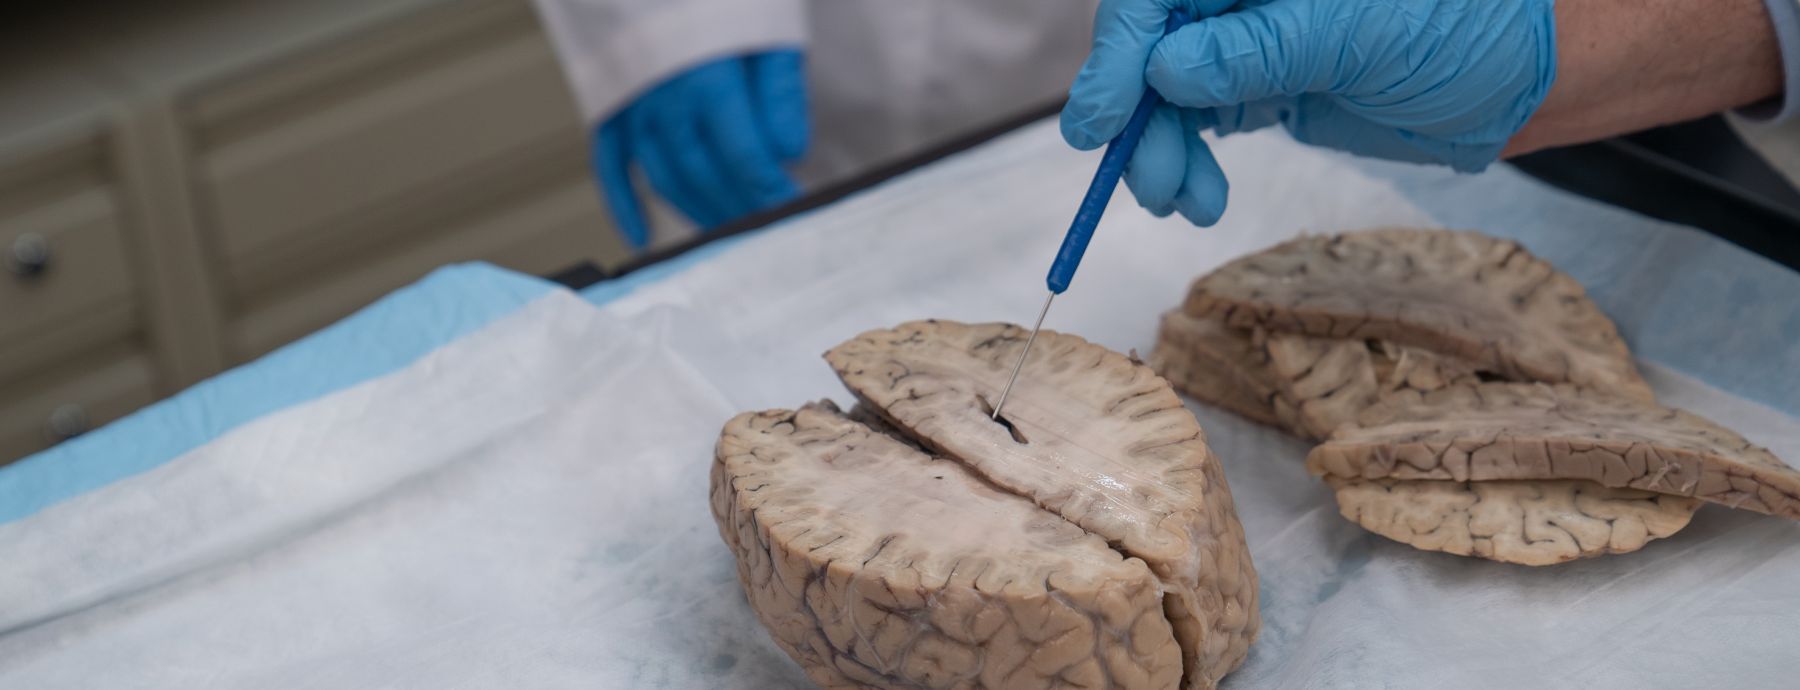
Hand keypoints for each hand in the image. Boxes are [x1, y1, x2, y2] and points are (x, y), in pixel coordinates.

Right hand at [594, 50, 808, 248]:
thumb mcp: (770, 30)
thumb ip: (780, 91)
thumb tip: (789, 151)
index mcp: (707, 77)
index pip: (743, 156)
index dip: (770, 190)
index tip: (794, 208)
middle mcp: (663, 99)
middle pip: (703, 174)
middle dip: (739, 206)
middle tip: (768, 225)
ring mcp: (632, 106)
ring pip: (663, 177)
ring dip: (698, 210)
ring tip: (730, 227)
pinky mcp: (610, 108)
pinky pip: (608, 165)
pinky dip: (622, 204)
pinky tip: (643, 236)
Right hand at [1063, 0, 1555, 224]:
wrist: (1529, 79)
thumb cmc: (1473, 27)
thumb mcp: (1362, 34)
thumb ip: (1260, 49)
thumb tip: (1167, 70)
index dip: (1120, 50)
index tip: (1098, 120)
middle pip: (1151, 40)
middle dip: (1138, 115)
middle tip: (1149, 182)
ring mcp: (1249, 32)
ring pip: (1164, 87)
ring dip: (1159, 149)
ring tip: (1184, 202)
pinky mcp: (1261, 79)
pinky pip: (1196, 117)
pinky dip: (1187, 159)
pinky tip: (1199, 195)